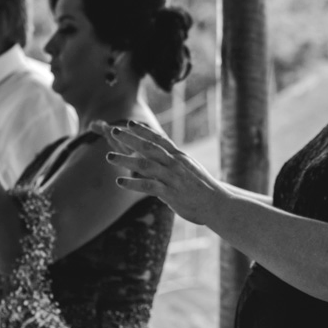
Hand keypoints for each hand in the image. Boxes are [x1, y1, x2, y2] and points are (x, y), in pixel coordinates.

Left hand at [96, 120, 226, 224]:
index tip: (130, 123)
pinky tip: (119, 181)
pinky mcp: (171, 193)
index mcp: (179, 157)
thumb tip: (159, 162)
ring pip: (145, 164)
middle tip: (114, 131)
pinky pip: (148, 186)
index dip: (144, 130)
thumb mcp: (189, 170)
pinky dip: (133, 183)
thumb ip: (173, 164)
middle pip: (149, 147)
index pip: (159, 139)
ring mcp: (173, 177)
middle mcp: (175, 163)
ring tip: (109, 157)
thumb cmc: (203, 188)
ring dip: (125, 159)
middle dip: (130, 138)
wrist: (218, 203)